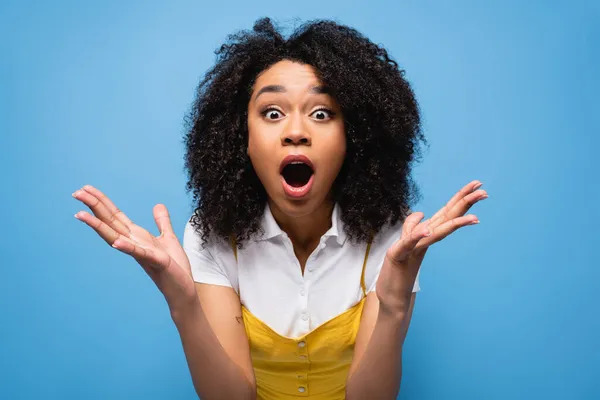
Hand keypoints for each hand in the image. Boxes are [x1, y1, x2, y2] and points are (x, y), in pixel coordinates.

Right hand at [72, 185, 196, 310]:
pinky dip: (127, 247)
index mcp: (137, 236)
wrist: (182, 289)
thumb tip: (158, 205)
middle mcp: (134, 243)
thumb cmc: (174, 266)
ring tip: (80, 214)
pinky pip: (139, 253)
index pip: (115, 216)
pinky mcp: (156, 262)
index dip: (102, 201)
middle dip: (93, 207)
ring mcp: (142, 253)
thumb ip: (162, 222)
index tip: (86, 189)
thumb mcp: (168, 238)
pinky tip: (116, 242)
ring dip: (98, 226)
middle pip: (110, 222)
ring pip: (116, 237)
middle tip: (75, 193)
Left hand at [377, 180, 487, 310]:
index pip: (446, 212)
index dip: (460, 198)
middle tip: (484, 192)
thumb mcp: (402, 243)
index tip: (477, 184)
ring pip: (436, 233)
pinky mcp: (399, 257)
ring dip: (454, 225)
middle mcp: (425, 241)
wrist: (391, 298)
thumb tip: (421, 213)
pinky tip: (427, 231)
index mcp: (426, 234)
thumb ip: (411, 227)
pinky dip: (417, 237)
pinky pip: (408, 244)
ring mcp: (414, 249)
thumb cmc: (398, 271)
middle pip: (447, 219)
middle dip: (465, 205)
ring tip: (474, 217)